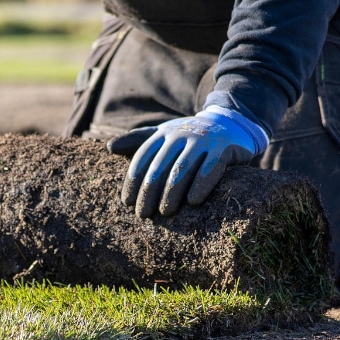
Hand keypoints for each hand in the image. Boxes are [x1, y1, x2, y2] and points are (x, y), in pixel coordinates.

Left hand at [107, 106, 268, 216]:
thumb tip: (109, 147)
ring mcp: (203, 140)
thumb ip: (138, 141)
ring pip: (182, 168)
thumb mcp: (164, 136)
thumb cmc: (189, 137)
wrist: (231, 125)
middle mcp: (181, 134)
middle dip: (149, 192)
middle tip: (143, 214)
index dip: (133, 181)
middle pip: (160, 166)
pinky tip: (193, 202)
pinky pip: (211, 168)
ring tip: (164, 213)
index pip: (142, 158)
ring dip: (171, 192)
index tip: (126, 202)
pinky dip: (201, 185)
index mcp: (164, 134)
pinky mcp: (224, 148)